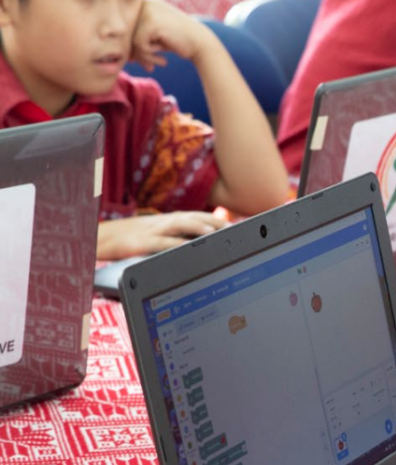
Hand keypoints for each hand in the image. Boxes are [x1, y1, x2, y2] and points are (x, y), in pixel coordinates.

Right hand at [97, 212, 227, 259]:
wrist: (91, 239)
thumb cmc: (124, 241)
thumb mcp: (151, 237)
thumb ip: (172, 238)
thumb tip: (195, 245)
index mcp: (165, 221)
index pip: (196, 216)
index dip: (216, 219)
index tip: (235, 225)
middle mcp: (160, 222)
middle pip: (191, 217)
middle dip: (213, 221)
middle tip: (233, 228)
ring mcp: (148, 231)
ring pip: (177, 224)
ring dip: (196, 227)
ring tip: (213, 232)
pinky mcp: (136, 243)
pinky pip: (157, 243)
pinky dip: (172, 244)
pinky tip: (185, 249)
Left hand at [130, 0, 217, 71]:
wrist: (202, 44)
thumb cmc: (177, 41)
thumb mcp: (152, 36)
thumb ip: (133, 38)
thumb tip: (112, 51)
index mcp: (142, 0)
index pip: (124, 25)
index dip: (130, 45)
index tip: (141, 59)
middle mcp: (143, 0)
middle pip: (125, 31)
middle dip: (135, 52)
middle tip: (148, 66)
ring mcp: (147, 10)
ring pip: (130, 39)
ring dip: (142, 56)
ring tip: (156, 63)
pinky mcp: (151, 22)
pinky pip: (139, 44)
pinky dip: (149, 56)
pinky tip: (163, 60)